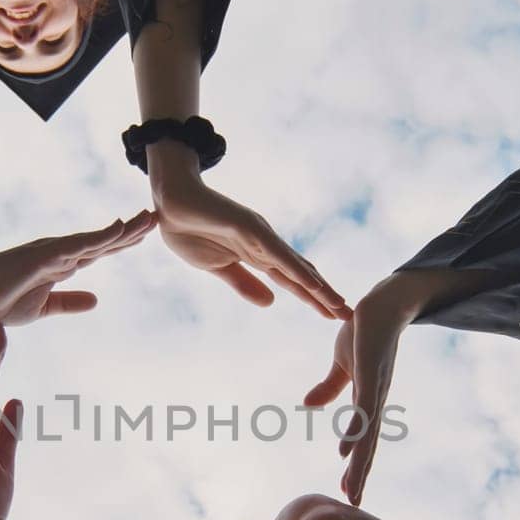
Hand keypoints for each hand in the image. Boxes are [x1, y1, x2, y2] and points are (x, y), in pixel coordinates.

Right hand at [0, 211, 156, 325]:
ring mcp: (55, 252)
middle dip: (132, 230)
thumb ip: (69, 302)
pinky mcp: (44, 255)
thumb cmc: (5, 299)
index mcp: (65, 264)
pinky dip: (98, 237)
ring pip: (96, 239)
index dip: (126, 241)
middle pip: (104, 241)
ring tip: (145, 219)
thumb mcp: (45, 307)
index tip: (148, 230)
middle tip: (156, 216)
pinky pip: (76, 245)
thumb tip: (96, 301)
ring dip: (122, 230)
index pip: (102, 250)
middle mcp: (63, 253)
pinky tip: (117, 229)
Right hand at [150, 152, 348, 318]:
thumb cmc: (191, 230)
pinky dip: (296, 270)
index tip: (334, 317)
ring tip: (339, 305)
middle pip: (302, 275)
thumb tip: (272, 303)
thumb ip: (245, 284)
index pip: (292, 282)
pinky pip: (277, 253)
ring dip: (319, 287)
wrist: (169, 202)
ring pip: (295, 265)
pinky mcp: (249, 227)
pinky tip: (313, 284)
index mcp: (258, 256)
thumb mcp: (219, 268)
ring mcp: (260, 235)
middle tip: (350, 316)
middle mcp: (266, 245)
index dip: (314, 300)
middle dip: (326, 296)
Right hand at [304, 270, 451, 505]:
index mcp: (368, 401)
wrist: (381, 303)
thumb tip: (307, 406)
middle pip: (368, 444)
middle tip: (353, 503)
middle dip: (359, 474)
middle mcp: (375, 400)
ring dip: (359, 463)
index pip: (362, 439)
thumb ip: (328, 387)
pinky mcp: (371, 374)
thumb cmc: (364, 331)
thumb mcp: (341, 364)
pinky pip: (363, 408)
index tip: (347, 492)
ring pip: (367, 434)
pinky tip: (348, 448)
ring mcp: (374, 388)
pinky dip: (355, 429)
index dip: (356, 466)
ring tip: (352, 487)